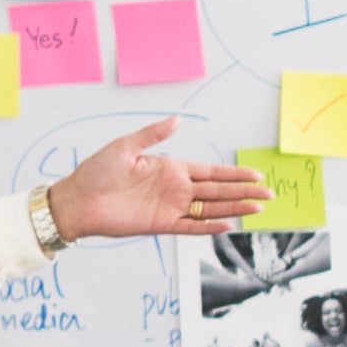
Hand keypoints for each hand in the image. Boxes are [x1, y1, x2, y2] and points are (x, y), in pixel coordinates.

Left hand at [51, 117, 269, 238]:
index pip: (211, 171)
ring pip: (211, 208)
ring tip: (258, 208)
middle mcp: (175, 188)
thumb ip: (154, 134)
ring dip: (235, 208)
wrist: (77, 200)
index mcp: (170, 167)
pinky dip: (209, 227)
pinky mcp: (160, 225)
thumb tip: (178, 120)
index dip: (234, 173)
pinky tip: (228, 224)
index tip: (256, 174)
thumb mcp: (126, 146)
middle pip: (218, 190)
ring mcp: (170, 208)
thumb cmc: (96, 171)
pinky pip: (191, 227)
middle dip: (244, 191)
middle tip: (270, 193)